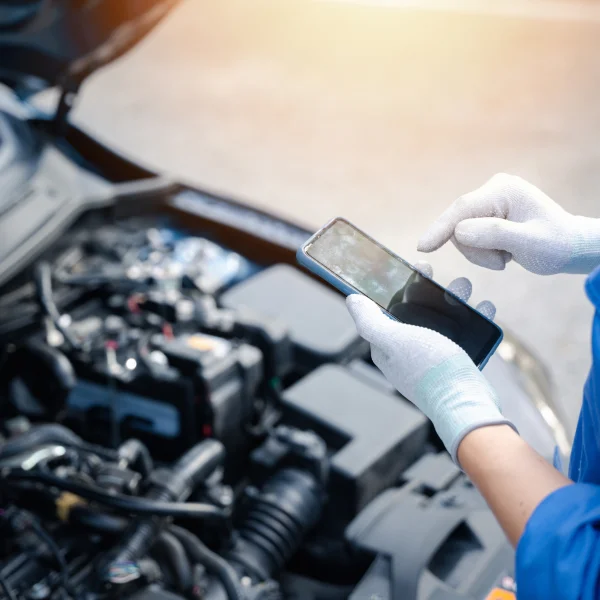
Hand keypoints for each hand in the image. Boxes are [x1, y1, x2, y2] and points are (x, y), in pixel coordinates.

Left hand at [346, 263, 513, 463]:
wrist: (467, 404)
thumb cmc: (429, 370)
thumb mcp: (394, 340)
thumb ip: (370, 321)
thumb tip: (350, 300)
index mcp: (387, 346)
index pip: (389, 308)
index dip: (402, 286)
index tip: (419, 269)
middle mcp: (407, 352)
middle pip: (417, 311)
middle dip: (432, 291)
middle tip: (445, 278)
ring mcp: (432, 358)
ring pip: (442, 320)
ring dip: (455, 301)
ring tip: (466, 287)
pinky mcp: (455, 363)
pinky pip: (464, 334)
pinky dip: (474, 319)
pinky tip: (485, 308)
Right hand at [417, 173, 599, 274]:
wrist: (570, 247)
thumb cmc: (556, 244)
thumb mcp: (529, 242)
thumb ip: (494, 235)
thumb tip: (458, 232)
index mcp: (504, 190)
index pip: (462, 209)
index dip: (441, 228)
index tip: (422, 247)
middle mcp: (493, 190)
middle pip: (459, 223)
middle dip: (475, 249)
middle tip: (502, 262)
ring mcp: (489, 202)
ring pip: (461, 234)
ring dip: (480, 253)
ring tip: (506, 257)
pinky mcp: (486, 215)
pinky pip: (468, 237)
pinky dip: (482, 252)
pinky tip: (504, 253)